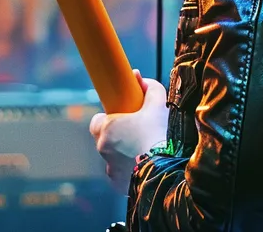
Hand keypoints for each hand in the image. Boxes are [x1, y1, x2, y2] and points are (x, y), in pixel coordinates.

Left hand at [89, 69, 168, 193]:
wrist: (165, 169)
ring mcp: (110, 168)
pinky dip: (129, 170)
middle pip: (105, 140)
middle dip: (117, 136)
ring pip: (113, 158)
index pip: (97, 121)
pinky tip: (144, 166)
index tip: (122, 118)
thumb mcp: (157, 105)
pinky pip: (121, 175)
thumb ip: (150, 89)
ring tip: (144, 151)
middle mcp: (103, 149)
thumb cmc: (159, 135)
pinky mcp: (119, 184)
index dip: (109, 118)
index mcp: (107, 128)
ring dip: (123, 154)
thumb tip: (141, 79)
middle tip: (136, 133)